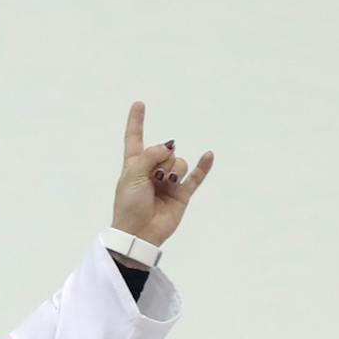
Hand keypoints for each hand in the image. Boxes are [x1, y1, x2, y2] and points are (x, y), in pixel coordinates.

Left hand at [111, 102, 213, 247]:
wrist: (139, 233)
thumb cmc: (129, 205)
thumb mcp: (132, 174)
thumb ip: (150, 155)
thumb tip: (170, 148)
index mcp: (134, 164)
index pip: (135, 138)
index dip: (136, 122)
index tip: (139, 104)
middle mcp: (152, 171)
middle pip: (165, 150)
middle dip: (161, 161)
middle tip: (152, 180)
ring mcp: (168, 182)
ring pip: (179, 163)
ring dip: (174, 172)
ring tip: (164, 186)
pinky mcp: (181, 195)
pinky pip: (196, 177)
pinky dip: (203, 166)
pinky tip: (209, 155)